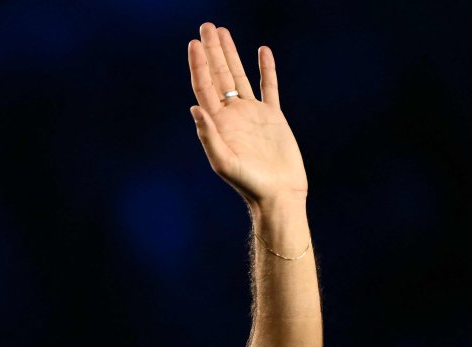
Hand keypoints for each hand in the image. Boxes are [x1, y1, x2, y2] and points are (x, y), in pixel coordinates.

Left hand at [188, 24, 306, 207]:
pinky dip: (265, 69)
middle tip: (206, 27)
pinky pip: (268, 86)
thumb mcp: (224, 162)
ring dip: (231, 54)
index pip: (204, 86)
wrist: (278, 193)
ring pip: (239, 76)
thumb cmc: (249, 183)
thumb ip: (208, 136)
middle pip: (218, 75)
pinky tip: (261, 51)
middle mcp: (232, 115)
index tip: (194, 42)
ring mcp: (252, 114)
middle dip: (211, 51)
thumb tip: (194, 108)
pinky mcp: (273, 116)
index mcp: (218, 123)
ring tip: (223, 32)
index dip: (199, 64)